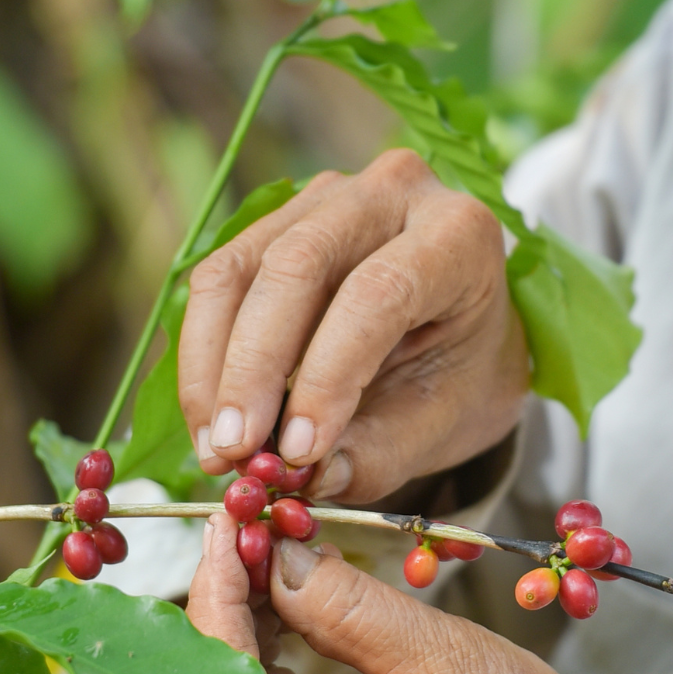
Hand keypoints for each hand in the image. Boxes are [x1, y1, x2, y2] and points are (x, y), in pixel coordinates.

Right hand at [178, 148, 529, 501]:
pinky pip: (219, 278)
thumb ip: (386, 451)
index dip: (329, 373)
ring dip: (213, 364)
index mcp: (460, 233)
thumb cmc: (465, 367)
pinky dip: (205, 352)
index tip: (297, 450)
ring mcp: (327, 196)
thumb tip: (311, 481)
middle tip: (234, 451)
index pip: (379, 292)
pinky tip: (211, 413)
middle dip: (253, 368)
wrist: (467, 322)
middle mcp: (393, 191)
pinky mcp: (278, 218)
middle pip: (295, 265)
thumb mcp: (450, 418)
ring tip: (216, 444)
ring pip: (238, 267)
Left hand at [187, 512, 672, 673]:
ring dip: (237, 640)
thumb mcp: (449, 659)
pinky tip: (280, 617)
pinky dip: (263, 673)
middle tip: (240, 536)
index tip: (230, 529)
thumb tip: (279, 556)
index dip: (218, 602)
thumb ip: (353, 611)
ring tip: (262, 562)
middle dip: (217, 616)